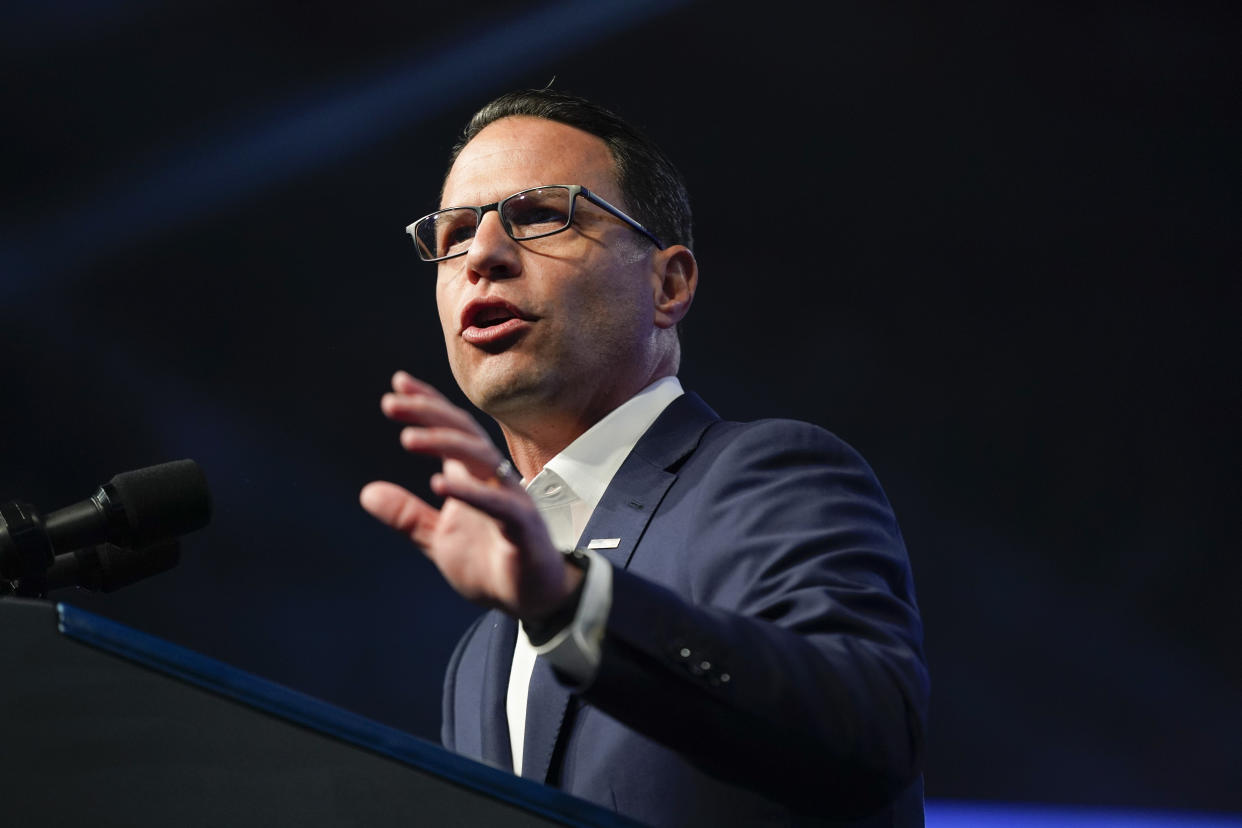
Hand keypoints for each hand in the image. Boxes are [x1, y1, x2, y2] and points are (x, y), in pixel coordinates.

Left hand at [359, 371, 581, 619]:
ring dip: (444, 444)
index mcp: (473, 478)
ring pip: (481, 458)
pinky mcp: (522, 527)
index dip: (427, 405)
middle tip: (391, 402)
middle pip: (464, 433)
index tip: (398, 384)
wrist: (533, 601)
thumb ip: (407, 515)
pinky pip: (498, 503)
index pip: (451, 430)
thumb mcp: (439, 540)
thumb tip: (366, 493)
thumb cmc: (491, 565)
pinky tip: (439, 484)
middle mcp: (494, 480)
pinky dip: (470, 492)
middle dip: (429, 413)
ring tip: (408, 438)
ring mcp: (511, 500)